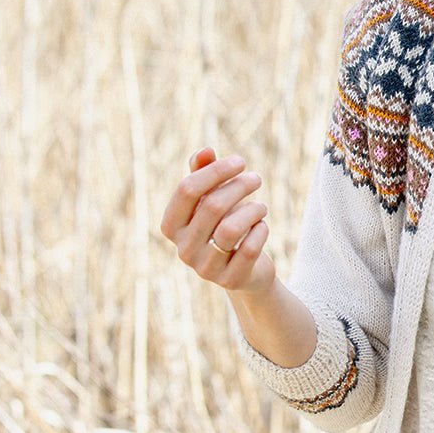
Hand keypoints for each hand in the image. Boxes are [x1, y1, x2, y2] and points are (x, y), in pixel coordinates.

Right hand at [160, 147, 276, 294]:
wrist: (244, 269)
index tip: (239, 162)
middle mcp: (183, 249)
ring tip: (262, 206)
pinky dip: (260, 231)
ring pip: (230, 229)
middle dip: (239, 186)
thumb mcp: (210, 198)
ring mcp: (204, 268)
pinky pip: (249, 250)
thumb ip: (203, 173)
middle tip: (256, 179)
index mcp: (171, 225)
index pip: (186, 190)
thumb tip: (205, 151)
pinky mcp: (229, 281)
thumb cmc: (223, 225)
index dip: (215, 171)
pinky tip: (262, 226)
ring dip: (252, 210)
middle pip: (212, 206)